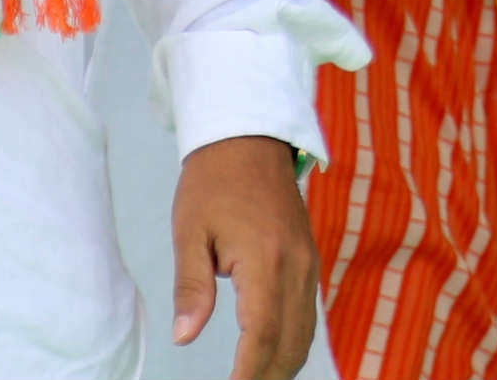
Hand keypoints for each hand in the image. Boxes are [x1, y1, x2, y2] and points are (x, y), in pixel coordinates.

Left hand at [172, 132, 318, 379]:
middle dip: (267, 376)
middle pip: (290, 343)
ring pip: (305, 332)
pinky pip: (309, 314)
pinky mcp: (310, 260)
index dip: (247, 373)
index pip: (261, 336)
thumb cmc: (213, 184)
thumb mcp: (190, 233)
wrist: (251, 141)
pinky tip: (271, 355)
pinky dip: (293, 342)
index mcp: (266, 262)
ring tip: (254, 379)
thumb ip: (191, 288)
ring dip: (282, 364)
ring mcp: (309, 264)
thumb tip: (185, 337)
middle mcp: (297, 268)